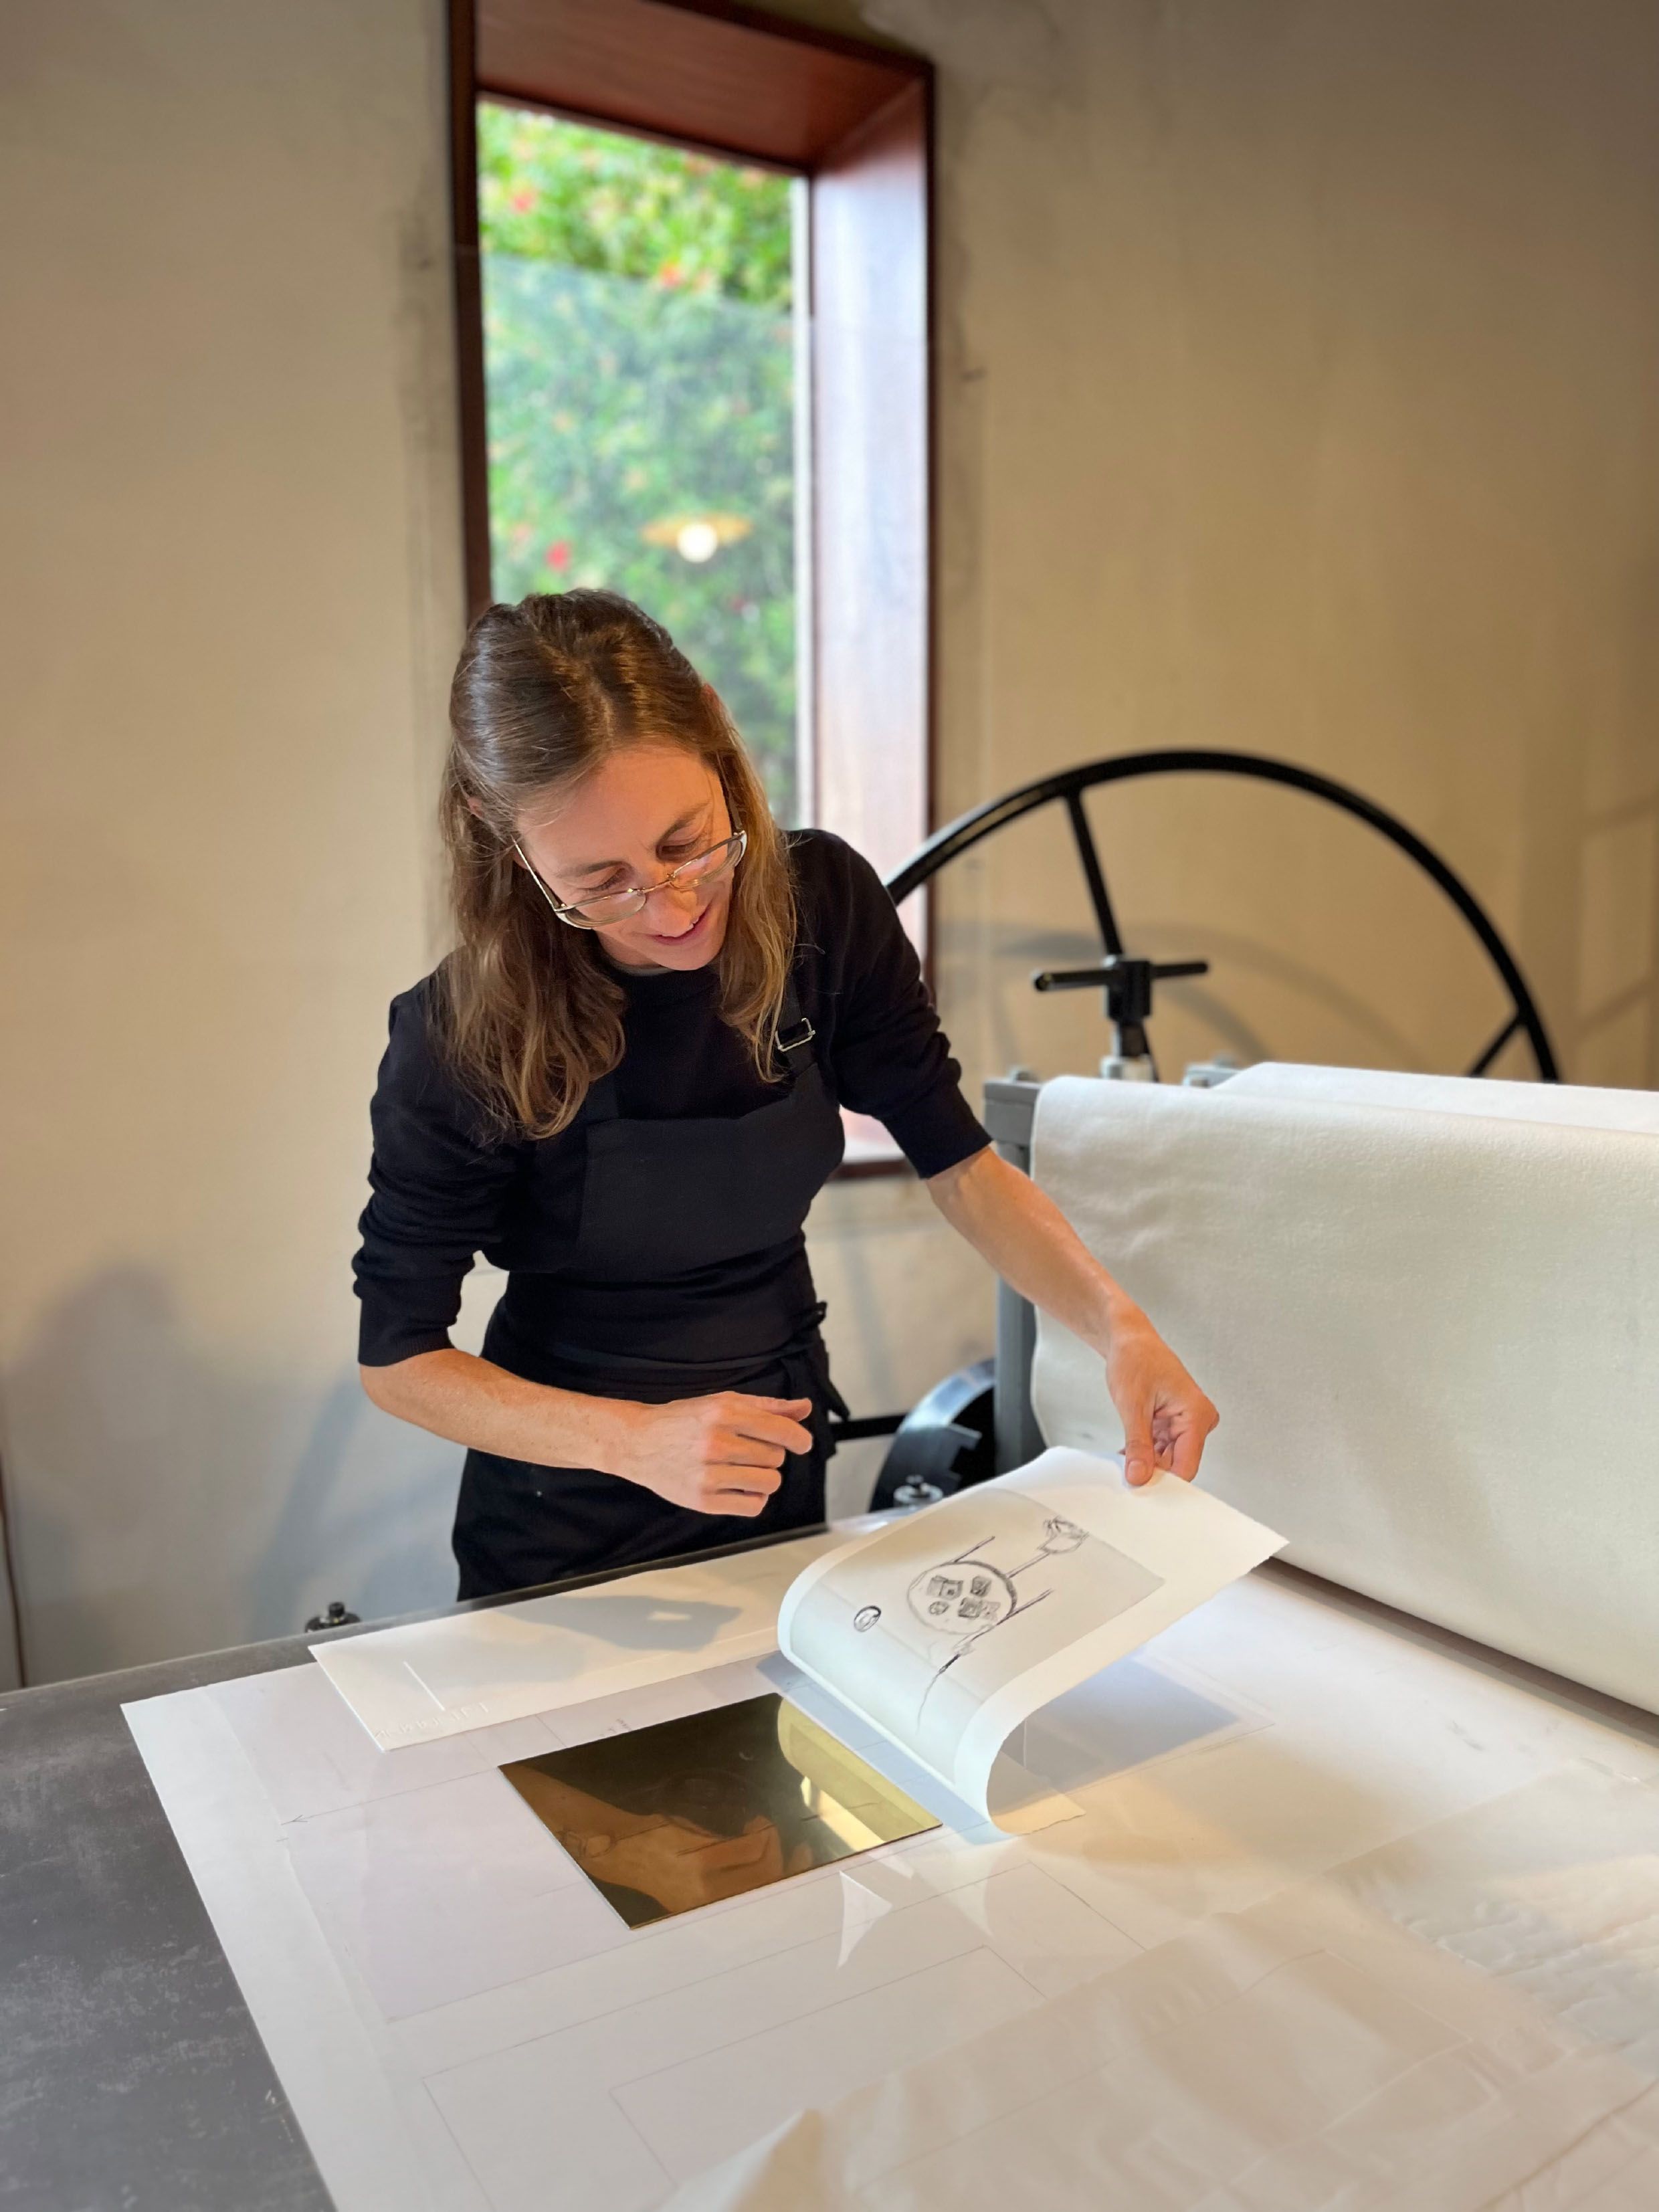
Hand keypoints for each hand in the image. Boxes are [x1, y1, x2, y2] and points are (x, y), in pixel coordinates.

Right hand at [606, 1392, 813, 1516]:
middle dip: (770, 1453)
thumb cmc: (684, 1420)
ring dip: (764, 1477)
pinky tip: (739, 1486)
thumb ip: (768, 1407)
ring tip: (744, 1468)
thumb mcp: (724, 1402)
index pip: (781, 1430)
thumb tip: (805, 1408)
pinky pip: (753, 1506)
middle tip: (747, 1449)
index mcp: (724, 1413)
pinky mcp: (703, 1501)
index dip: (799, 1438)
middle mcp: (716, 1443)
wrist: (639, 1443)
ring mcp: (708, 1474)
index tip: (801, 1443)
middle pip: (776, 1456)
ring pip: (769, 1482)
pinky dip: (754, 1498)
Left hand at [1104, 1307, 1217, 1486]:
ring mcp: (1186, 1424)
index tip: (1143, 1492)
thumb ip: (1138, 1445)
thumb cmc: (1135, 1358)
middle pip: (1178, 1465)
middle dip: (1153, 1473)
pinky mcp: (1174, 1425)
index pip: (1186, 1466)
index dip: (1165, 1482)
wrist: (1129, 1340)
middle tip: (1127, 1479)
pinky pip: (1162, 1450)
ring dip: (1147, 1463)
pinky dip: (1145, 1454)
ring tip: (1125, 1460)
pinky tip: (1129, 1454)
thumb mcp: (1132, 1406)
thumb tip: (1140, 1476)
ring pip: (1168, 1460)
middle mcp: (1197, 1420)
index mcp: (1196, 1414)